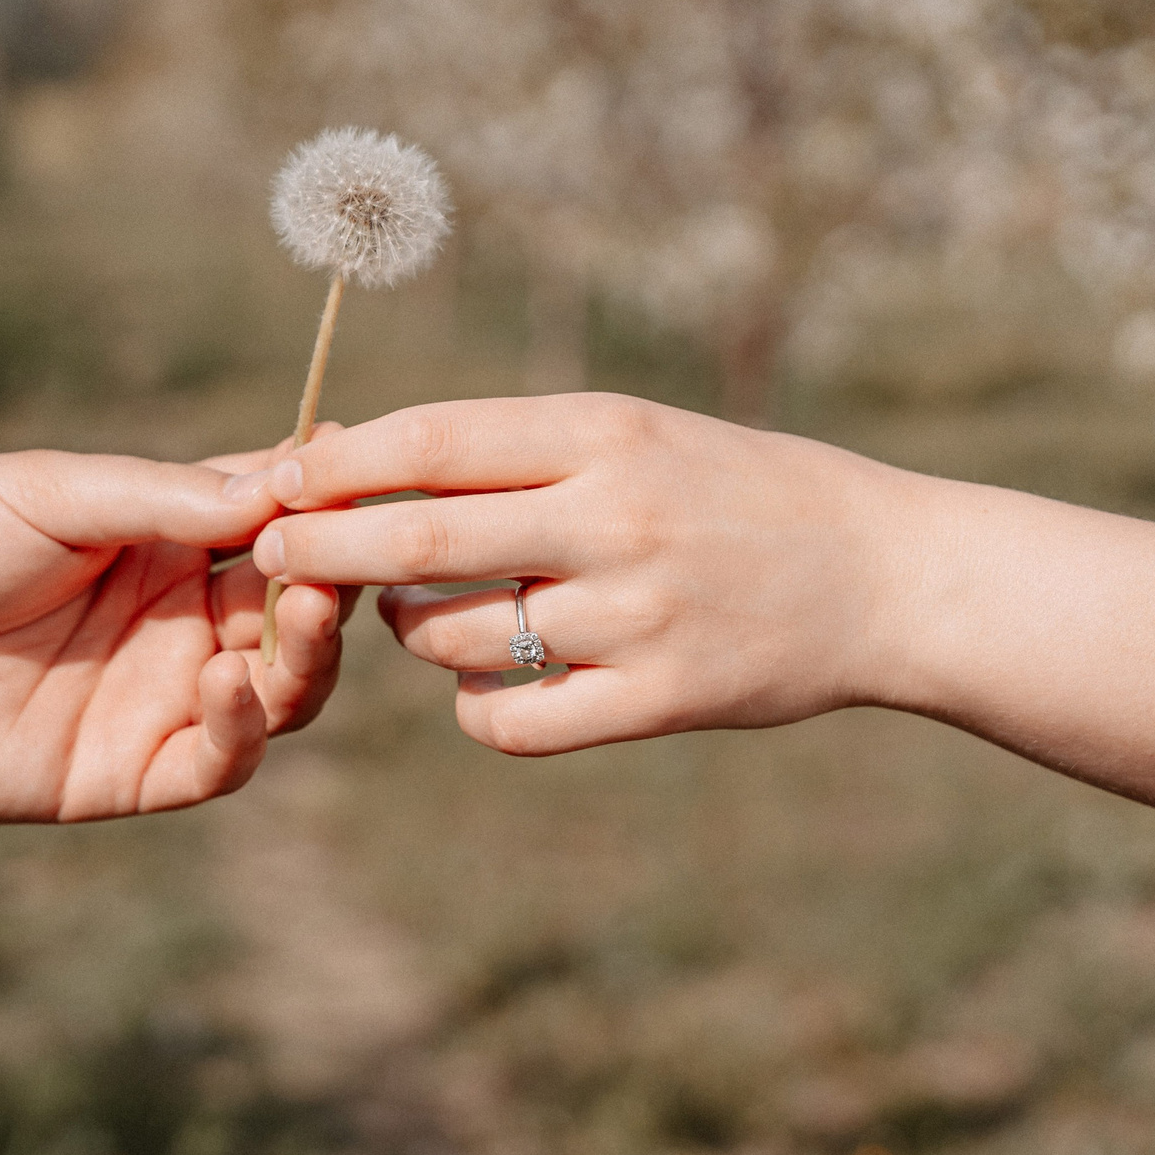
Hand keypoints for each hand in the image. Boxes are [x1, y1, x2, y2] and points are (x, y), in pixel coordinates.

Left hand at [0, 444, 352, 819]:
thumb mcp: (50, 496)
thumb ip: (163, 498)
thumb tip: (283, 489)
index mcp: (162, 536)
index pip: (273, 518)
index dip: (324, 503)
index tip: (365, 477)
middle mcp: (176, 616)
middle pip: (297, 606)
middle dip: (329, 581)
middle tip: (340, 558)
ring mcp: (157, 696)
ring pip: (281, 688)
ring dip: (306, 653)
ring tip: (300, 613)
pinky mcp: (126, 772)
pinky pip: (217, 762)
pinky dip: (243, 728)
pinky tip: (229, 686)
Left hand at [249, 395, 918, 754]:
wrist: (883, 575)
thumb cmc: (736, 491)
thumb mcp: (639, 434)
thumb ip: (519, 451)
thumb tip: (364, 462)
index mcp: (606, 432)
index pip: (434, 441)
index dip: (339, 464)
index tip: (278, 477)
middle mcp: (617, 517)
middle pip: (419, 541)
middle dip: (323, 548)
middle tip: (271, 554)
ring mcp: (638, 614)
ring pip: (454, 639)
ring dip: (413, 634)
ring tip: (427, 618)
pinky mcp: (659, 699)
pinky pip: (513, 721)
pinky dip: (478, 709)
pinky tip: (488, 688)